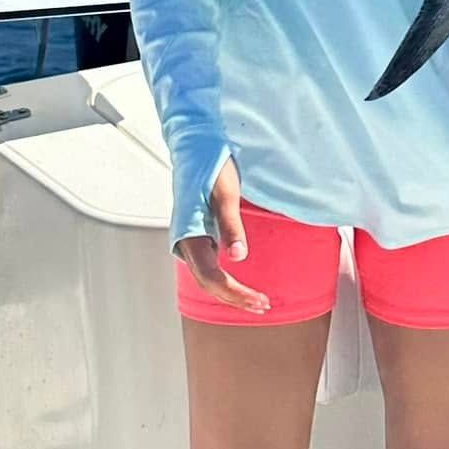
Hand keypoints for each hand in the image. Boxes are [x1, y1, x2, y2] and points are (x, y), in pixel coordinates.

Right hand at [176, 157, 270, 314]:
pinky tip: (238, 281)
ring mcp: (189, 238)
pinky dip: (224, 279)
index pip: (211, 276)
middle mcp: (185, 240)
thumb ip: (230, 225)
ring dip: (229, 292)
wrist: (196, 144)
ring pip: (206, 276)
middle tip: (263, 305)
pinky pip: (207, 265)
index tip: (259, 299)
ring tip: (254, 300)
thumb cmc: (210, 163)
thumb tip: (238, 257)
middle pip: (208, 282)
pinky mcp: (196, 233)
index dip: (235, 292)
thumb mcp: (226, 193)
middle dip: (234, 298)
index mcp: (188, 233)